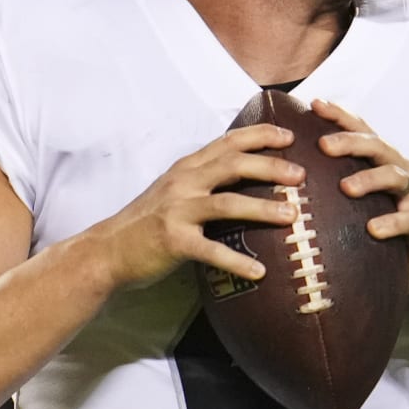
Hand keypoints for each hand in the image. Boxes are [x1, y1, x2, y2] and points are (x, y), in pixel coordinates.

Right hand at [92, 123, 303, 289]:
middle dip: (271, 167)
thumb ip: (204, 179)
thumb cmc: (146, 221)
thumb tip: (246, 175)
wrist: (107, 250)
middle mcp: (183, 183)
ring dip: (263, 209)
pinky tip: (260, 272)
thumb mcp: (174, 190)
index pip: (228, 142)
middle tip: (301, 176)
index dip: (260, 135)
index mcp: (186, 168)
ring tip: (292, 217)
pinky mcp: (174, 242)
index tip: (290, 136)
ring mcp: (177, 211)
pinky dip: (237, 261)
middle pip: (233, 165)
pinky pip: (212, 251)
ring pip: (228, 204)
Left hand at [312, 99, 408, 294]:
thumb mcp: (357, 201)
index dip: (340, 116)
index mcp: (382, 160)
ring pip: (393, 176)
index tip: (314, 105)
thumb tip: (285, 174)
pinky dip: (391, 222)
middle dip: (350, 142)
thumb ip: (333, 183)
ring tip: (345, 188)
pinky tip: (372, 229)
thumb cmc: (381, 226)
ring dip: (368, 179)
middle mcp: (400, 169)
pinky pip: (408, 219)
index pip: (361, 130)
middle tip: (323, 145)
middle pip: (376, 146)